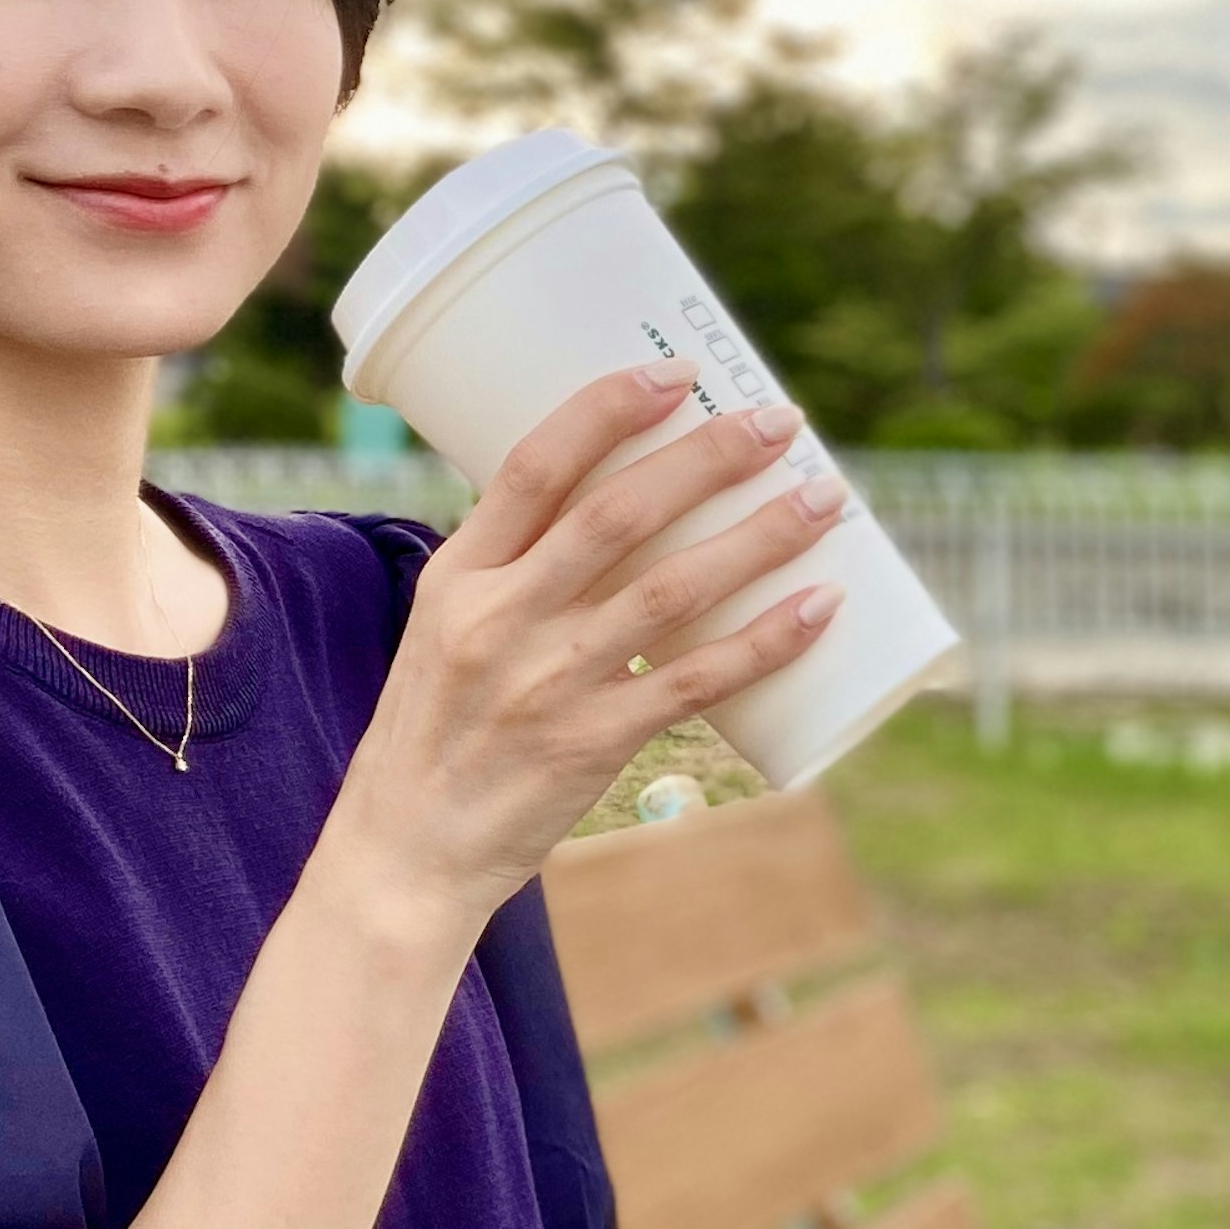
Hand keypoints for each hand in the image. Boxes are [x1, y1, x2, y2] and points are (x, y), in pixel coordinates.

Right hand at [328, 364, 847, 926]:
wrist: (406, 854)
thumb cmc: (436, 734)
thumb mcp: (444, 630)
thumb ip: (515, 571)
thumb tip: (618, 505)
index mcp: (458, 576)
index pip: (535, 466)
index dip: (608, 409)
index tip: (675, 374)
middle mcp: (501, 619)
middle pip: (619, 513)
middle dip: (708, 457)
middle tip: (779, 422)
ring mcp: (549, 683)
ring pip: (673, 590)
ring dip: (759, 538)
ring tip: (823, 499)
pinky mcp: (591, 744)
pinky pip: (696, 681)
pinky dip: (765, 640)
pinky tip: (819, 606)